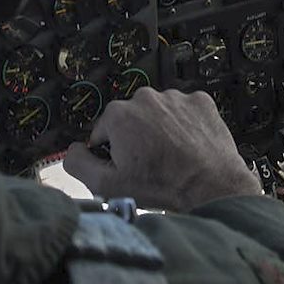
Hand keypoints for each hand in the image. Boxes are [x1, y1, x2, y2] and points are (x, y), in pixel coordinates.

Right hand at [62, 88, 262, 210]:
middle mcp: (145, 98)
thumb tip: (73, 150)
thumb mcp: (107, 185)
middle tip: (150, 164)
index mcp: (119, 114)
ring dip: (160, 131)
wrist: (210, 186)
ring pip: (158, 114)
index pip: (104, 131)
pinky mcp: (200, 101)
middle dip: (136, 138)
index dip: (113, 152)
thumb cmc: (161, 186)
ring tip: (172, 157)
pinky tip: (188, 146)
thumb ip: (79, 164)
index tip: (127, 166)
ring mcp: (175, 97)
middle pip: (131, 120)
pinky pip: (185, 111)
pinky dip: (184, 126)